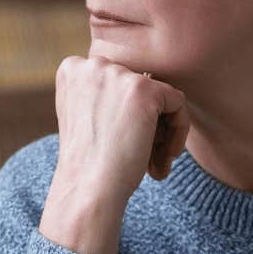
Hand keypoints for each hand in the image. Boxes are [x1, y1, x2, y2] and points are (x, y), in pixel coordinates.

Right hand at [47, 54, 192, 204]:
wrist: (88, 189)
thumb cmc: (89, 165)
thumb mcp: (86, 119)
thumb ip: (104, 96)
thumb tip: (142, 92)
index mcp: (72, 70)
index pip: (119, 82)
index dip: (126, 115)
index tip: (124, 142)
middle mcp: (92, 65)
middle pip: (140, 87)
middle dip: (148, 123)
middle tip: (146, 157)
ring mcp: (118, 75)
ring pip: (161, 96)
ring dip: (163, 131)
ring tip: (156, 162)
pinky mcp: (144, 90)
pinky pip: (178, 103)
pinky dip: (180, 131)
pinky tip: (167, 157)